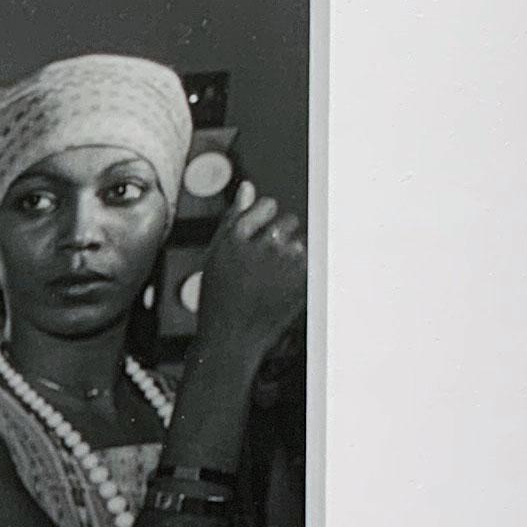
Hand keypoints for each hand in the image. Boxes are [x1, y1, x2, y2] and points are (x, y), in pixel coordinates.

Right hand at [190, 182, 308, 363]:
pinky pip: (310, 263)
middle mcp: (263, 246)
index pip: (268, 205)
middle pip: (290, 221)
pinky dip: (300, 274)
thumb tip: (248, 187)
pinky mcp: (302, 281)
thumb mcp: (216, 255)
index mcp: (238, 236)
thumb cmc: (219, 298)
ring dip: (291, 257)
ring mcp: (286, 264)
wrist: (231, 339)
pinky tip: (282, 289)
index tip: (256, 240)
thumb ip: (233, 217)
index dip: (263, 222)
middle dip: (281, 237)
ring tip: (271, 282)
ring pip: (301, 243)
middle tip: (265, 265)